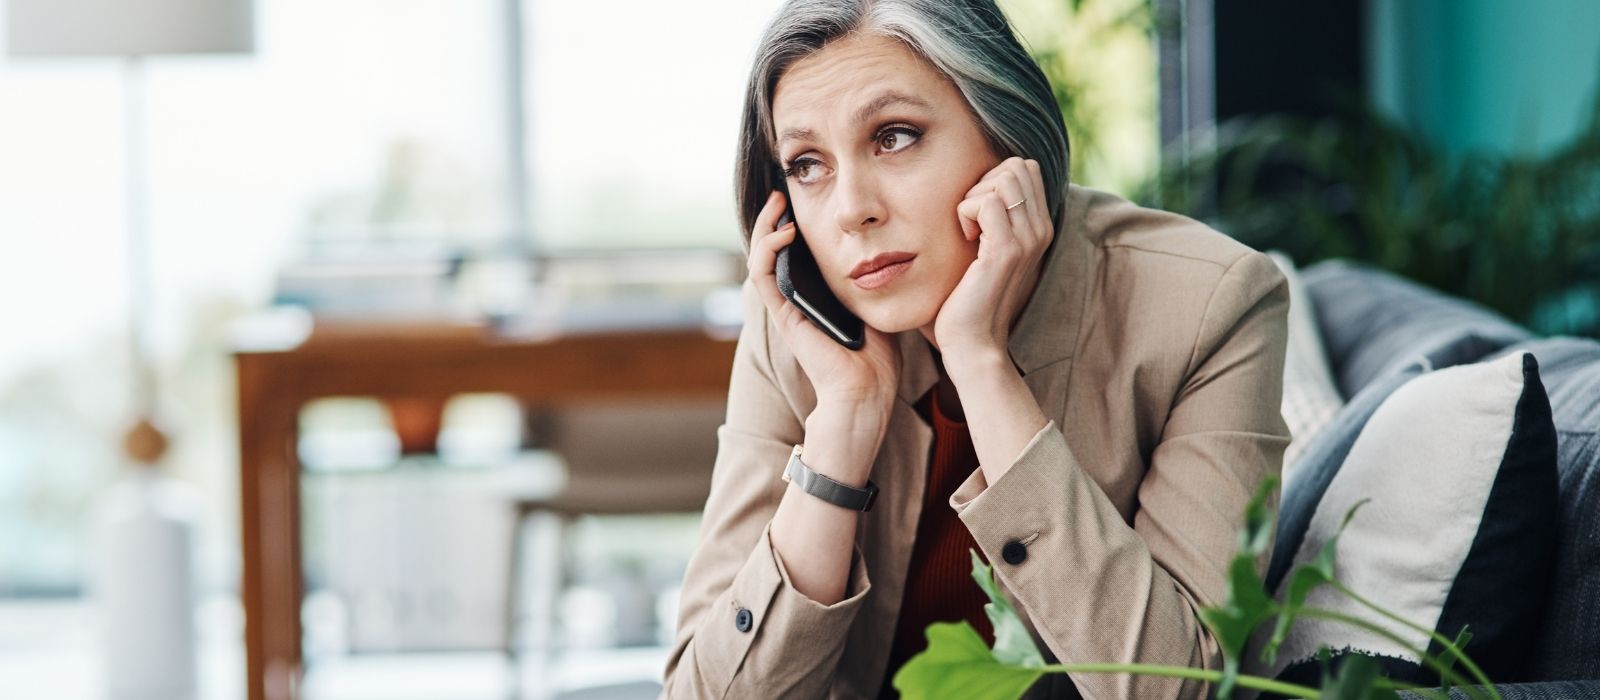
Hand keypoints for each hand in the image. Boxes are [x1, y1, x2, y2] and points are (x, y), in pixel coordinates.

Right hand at [747, 190, 901, 411]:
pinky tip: (785, 232)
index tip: (804, 200)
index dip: (791, 225)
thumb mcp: (877, 306)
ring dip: (763, 227)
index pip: (794, 255)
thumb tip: (890, 251)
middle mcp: (794, 301)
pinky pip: (762, 276)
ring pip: (759, 258)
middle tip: (782, 193)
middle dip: (773, 219)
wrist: (866, 393)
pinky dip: (767, 249)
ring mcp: (785, 308)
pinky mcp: (782, 316)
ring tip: (777, 203)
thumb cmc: (877, 360)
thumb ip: (874, 282)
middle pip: (771, 251)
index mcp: (813, 299)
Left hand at [934, 157, 1054, 365]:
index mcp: (1039, 227)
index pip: (1025, 167)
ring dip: (973, 197)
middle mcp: (1040, 230)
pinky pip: (985, 201)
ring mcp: (1027, 239)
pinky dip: (965, 213)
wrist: (974, 341)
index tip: (978, 214)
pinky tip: (966, 240)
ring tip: (969, 231)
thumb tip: (980, 182)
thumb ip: (994, 217)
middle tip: (971, 220)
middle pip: (1016, 166)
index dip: (993, 178)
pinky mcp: (1005, 251)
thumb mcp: (987, 249)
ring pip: (1003, 178)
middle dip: (983, 182)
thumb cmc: (970, 296)